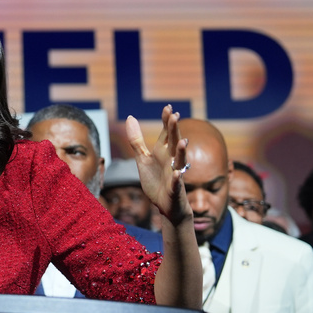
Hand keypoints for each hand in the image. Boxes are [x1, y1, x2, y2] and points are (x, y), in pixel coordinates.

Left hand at [125, 104, 191, 225]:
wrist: (164, 205)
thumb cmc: (155, 180)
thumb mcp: (142, 159)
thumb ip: (136, 140)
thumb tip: (130, 117)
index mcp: (163, 153)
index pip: (166, 134)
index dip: (167, 121)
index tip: (168, 107)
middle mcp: (171, 161)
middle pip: (173, 143)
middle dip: (174, 131)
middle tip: (175, 116)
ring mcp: (175, 174)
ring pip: (179, 161)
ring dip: (181, 152)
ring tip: (182, 141)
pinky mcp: (174, 189)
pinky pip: (176, 183)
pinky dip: (176, 178)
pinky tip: (177, 173)